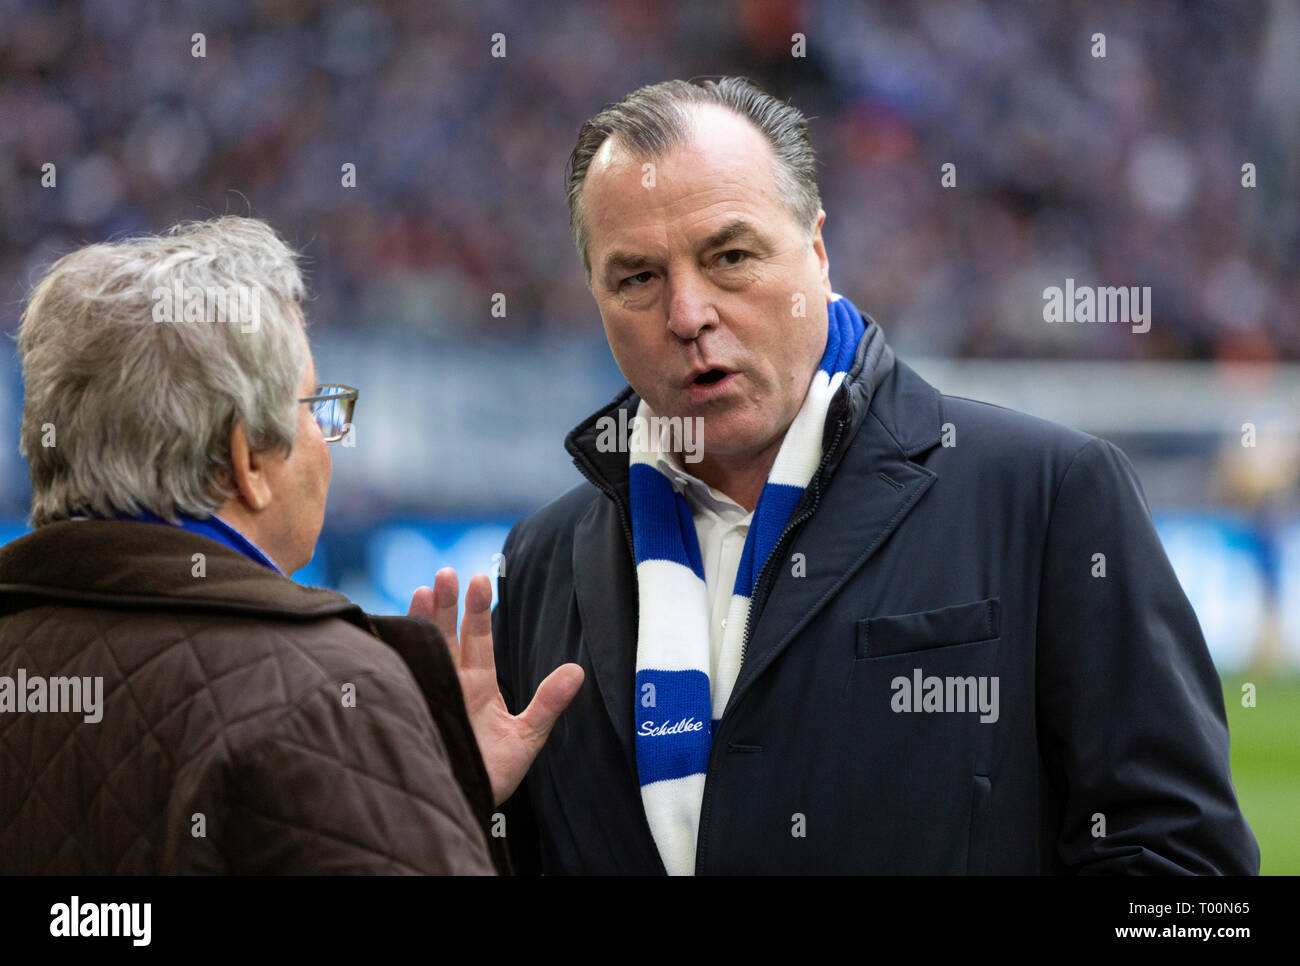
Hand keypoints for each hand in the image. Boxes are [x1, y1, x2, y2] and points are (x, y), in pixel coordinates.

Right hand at [408, 568, 583, 806]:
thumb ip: (548, 704)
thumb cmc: (492, 774)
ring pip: (422, 650)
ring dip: (421, 620)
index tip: (480, 579)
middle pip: (447, 636)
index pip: (478, 640)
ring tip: (422, 590)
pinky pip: (398, 678)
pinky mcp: (408, 711)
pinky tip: (390, 633)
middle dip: (447, 605)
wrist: (462, 805)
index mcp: (479, 685)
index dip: (477, 611)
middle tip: (446, 573)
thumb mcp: (527, 738)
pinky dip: (393, 655)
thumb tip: (577, 672)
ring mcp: (428, 694)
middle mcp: (451, 683)